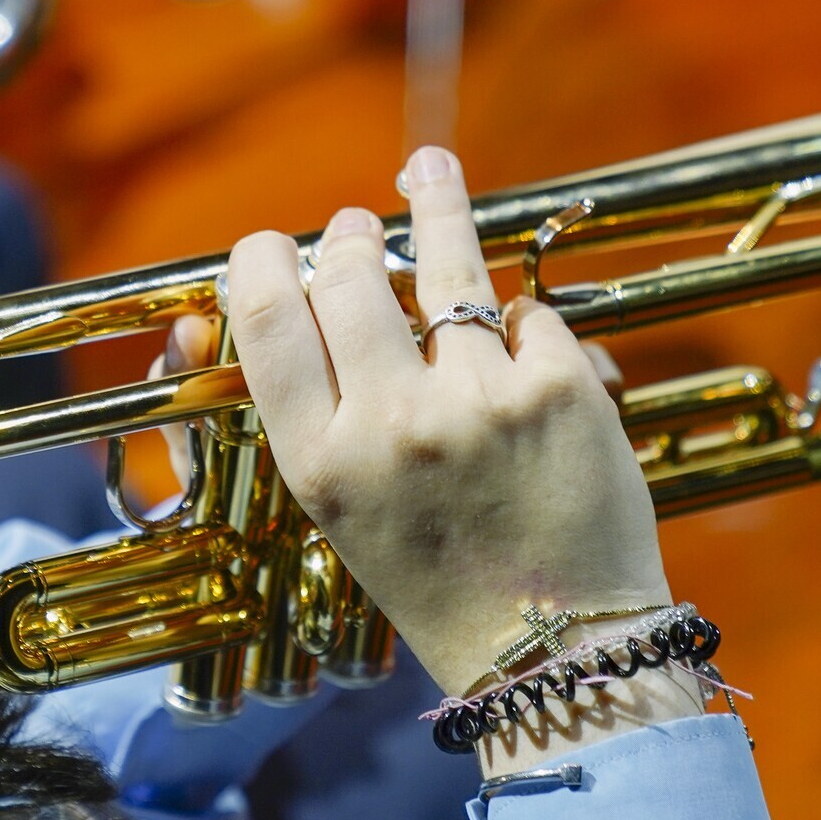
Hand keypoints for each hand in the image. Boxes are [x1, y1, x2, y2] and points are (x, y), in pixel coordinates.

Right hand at [222, 146, 686, 717]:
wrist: (553, 651)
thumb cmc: (443, 582)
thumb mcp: (346, 515)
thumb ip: (321, 415)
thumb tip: (301, 300)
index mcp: (321, 464)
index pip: (265, 322)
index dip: (260, 264)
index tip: (267, 244)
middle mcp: (390, 425)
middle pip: (344, 277)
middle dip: (345, 237)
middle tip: (352, 228)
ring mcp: (479, 400)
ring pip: (443, 264)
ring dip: (434, 206)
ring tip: (428, 168)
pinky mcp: (560, 387)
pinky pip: (526, 311)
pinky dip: (519, 320)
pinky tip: (515, 337)